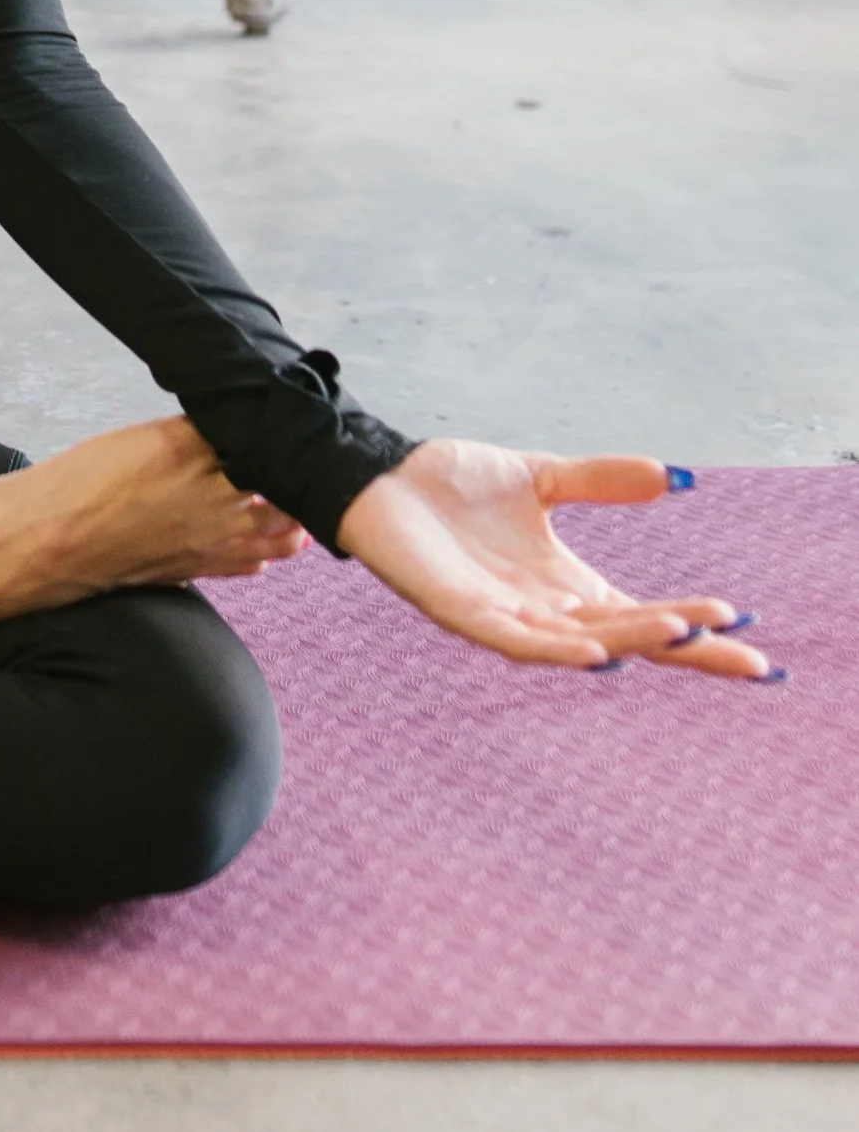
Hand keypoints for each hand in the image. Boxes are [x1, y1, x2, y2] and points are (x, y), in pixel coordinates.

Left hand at [337, 439, 772, 678]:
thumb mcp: (541, 476)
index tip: (752, 633)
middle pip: (627, 638)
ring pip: (581, 640)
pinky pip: (514, 640)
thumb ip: (600, 480)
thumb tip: (673, 477)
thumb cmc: (452, 485)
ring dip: (633, 640)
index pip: (643, 614)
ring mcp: (503, 615)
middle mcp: (541, 610)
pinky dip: (555, 648)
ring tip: (684, 632)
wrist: (380, 476)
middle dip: (684, 646)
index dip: (694, 628)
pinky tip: (596, 650)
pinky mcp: (460, 611)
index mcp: (564, 585)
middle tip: (747, 655)